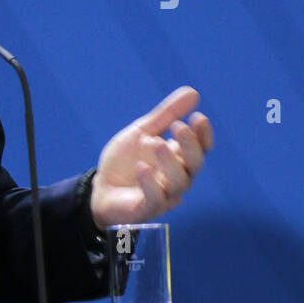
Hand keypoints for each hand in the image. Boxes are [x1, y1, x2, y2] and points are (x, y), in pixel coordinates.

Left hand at [90, 86, 213, 230]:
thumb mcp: (142, 132)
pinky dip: (150, 183)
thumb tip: (193, 92)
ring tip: (154, 143)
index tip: (198, 117)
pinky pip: (155, 199)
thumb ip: (166, 115)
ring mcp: (164, 195)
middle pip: (194, 165)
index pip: (201, 148)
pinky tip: (141, 167)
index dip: (204, 134)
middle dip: (190, 145)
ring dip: (169, 162)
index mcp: (179, 158)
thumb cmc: (125, 162)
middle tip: (178, 127)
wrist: (99, 187)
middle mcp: (177, 178)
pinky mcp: (146, 209)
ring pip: (178, 182)